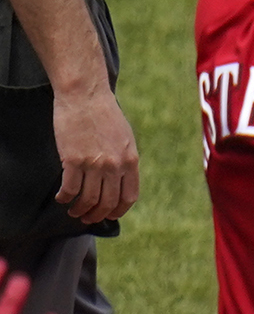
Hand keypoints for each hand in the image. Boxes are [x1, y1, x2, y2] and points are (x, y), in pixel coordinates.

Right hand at [52, 79, 136, 227]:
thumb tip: (119, 179)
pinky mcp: (73, 160)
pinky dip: (65, 198)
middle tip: (88, 218)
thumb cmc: (104, 113)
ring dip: (80, 210)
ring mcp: (94, 164)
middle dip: (97, 215)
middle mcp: (115, 166)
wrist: (85, 95)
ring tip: (74, 212)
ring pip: (89, 200)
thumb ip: (124, 159)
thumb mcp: (125, 138)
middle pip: (108, 202)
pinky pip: (70, 188)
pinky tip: (61, 198)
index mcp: (131, 161)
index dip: (118, 210)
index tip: (110, 215)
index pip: (128, 197)